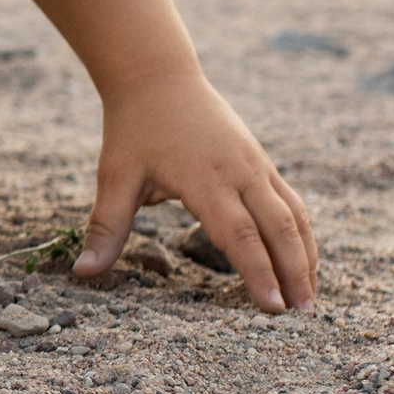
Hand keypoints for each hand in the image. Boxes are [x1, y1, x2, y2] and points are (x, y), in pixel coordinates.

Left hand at [73, 73, 316, 311]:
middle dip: (294, 273)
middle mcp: (239, 171)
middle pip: (277, 228)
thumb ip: (105, 228)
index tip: (272, 307)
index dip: (257, 272)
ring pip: (292, 215)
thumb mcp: (114, 178)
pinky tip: (303, 260)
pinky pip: (290, 201)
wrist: (157, 76)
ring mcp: (255, 164)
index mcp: (203, 178)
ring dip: (306, 256)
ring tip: (311, 298)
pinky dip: (301, 233)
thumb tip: (83, 273)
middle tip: (302, 316)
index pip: (238, 234)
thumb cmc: (133, 129)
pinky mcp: (261, 161)